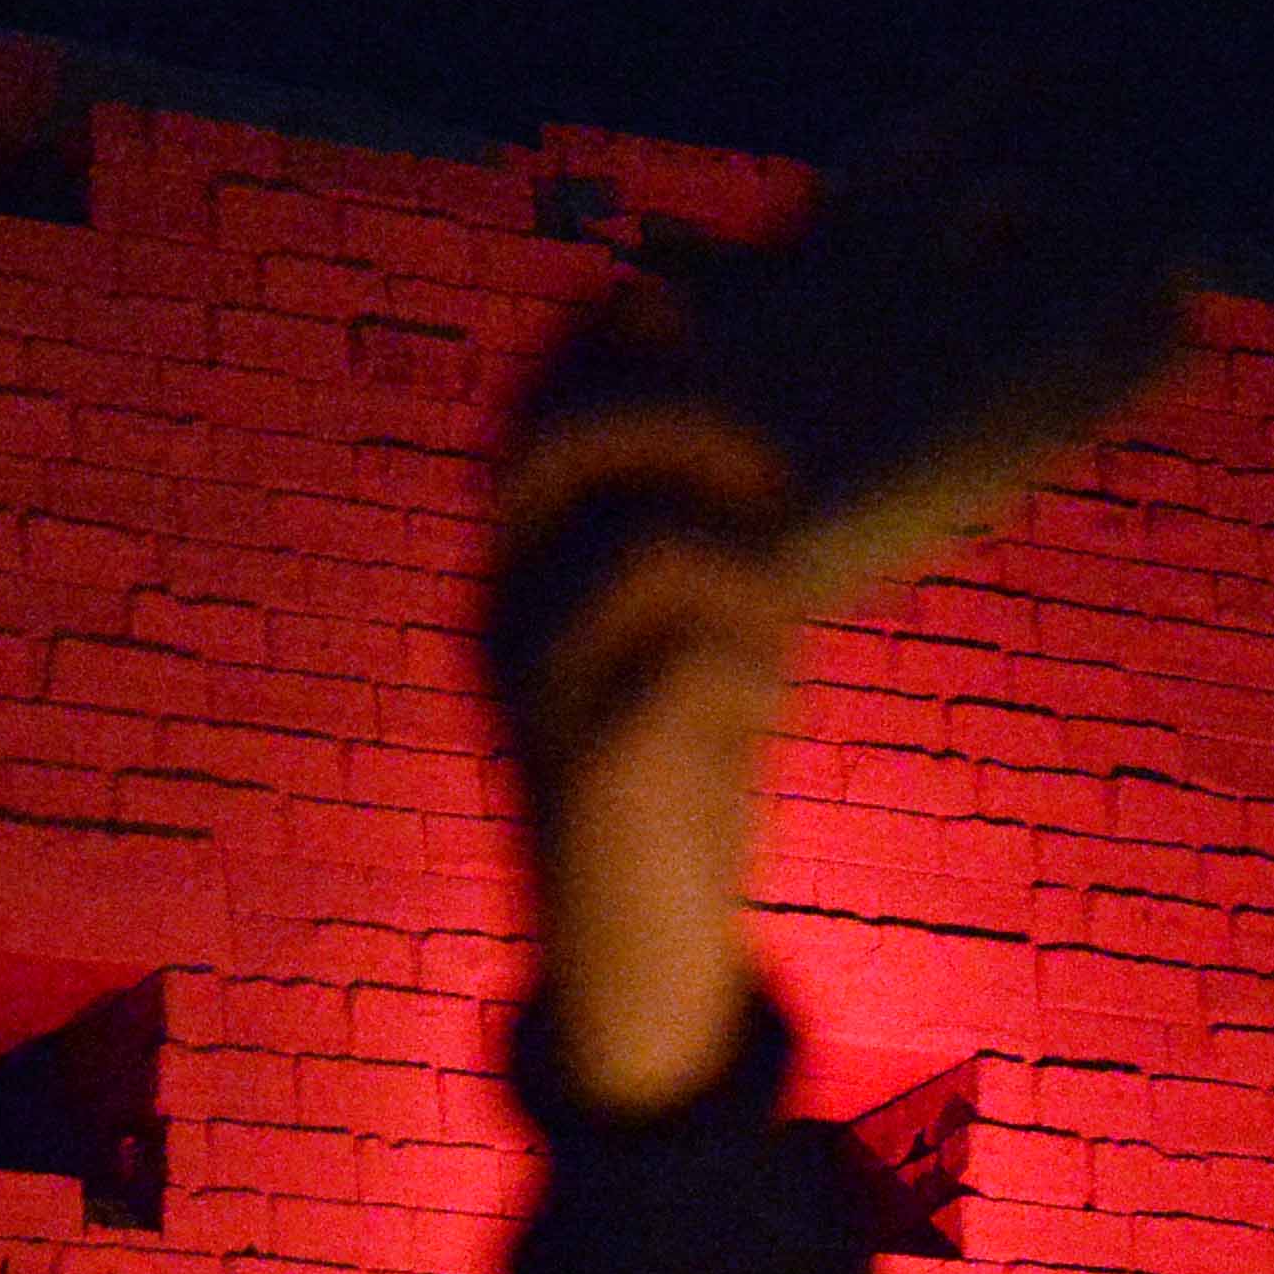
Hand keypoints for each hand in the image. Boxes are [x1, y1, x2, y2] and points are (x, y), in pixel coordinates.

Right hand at [491, 316, 800, 1118]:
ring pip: (652, 550)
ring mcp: (539, 698)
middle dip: (682, 424)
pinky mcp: (594, 777)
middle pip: (558, 448)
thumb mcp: (670, 646)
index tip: (680, 304)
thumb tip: (755, 432)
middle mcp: (504, 623)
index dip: (597, 343)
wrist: (629, 970)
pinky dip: (751, 668)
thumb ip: (689, 543)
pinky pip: (686, 665)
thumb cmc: (668, 791)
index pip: (528, 417)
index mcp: (515, 582)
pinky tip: (759, 713)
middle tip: (766, 470)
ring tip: (769, 630)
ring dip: (748, 565)